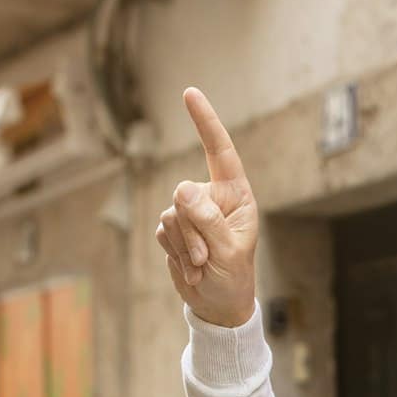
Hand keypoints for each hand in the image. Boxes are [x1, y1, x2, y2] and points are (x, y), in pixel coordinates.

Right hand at [155, 87, 259, 327]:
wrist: (217, 304)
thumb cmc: (233, 277)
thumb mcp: (227, 251)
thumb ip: (207, 219)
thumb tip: (181, 189)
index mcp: (236, 195)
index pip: (220, 151)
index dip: (205, 122)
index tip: (190, 93)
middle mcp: (212, 197)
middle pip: (184, 194)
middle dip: (191, 229)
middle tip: (205, 256)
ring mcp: (190, 212)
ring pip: (170, 213)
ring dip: (182, 244)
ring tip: (200, 263)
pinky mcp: (172, 228)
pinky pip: (161, 231)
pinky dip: (173, 251)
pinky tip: (189, 265)